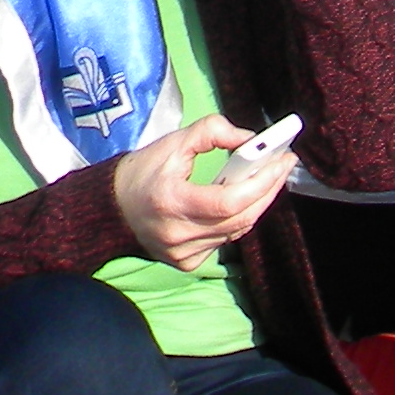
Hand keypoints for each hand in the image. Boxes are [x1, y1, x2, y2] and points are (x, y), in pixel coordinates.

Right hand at [113, 114, 292, 270]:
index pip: (230, 201)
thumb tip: (250, 139)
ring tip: (266, 176)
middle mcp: (178, 234)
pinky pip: (226, 241)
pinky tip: (241, 201)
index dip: (262, 181)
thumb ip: (213, 132)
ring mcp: (183, 253)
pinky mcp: (187, 262)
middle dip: (269, 188)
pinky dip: (239, 219)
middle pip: (241, 217)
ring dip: (258, 202)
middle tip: (283, 164)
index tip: (282, 159)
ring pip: (238, 230)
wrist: (111, 207)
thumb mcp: (175, 142)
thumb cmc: (143, 171)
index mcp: (173, 203)